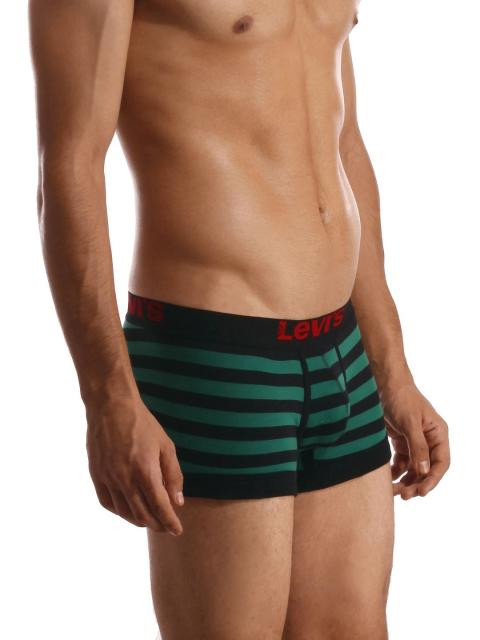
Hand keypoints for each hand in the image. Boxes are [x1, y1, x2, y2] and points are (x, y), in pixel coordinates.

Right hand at [86, 395, 183, 534]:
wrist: (111, 407)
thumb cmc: (142, 424)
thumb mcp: (166, 446)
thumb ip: (173, 475)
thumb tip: (177, 502)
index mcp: (145, 472)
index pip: (160, 507)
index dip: (170, 522)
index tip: (177, 531)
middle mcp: (125, 479)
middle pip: (143, 515)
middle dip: (157, 524)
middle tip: (166, 527)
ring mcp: (108, 479)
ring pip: (124, 513)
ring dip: (139, 521)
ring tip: (150, 521)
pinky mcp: (96, 475)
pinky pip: (107, 503)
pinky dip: (119, 512)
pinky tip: (128, 511)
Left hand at [381, 381, 449, 498]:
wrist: (383, 384)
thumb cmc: (401, 398)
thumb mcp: (410, 422)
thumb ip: (417, 447)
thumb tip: (424, 472)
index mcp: (438, 434)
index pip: (441, 463)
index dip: (433, 479)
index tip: (421, 492)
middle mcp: (429, 440)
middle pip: (426, 469)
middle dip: (416, 483)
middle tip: (404, 495)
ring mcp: (414, 442)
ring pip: (413, 469)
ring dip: (405, 481)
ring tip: (393, 491)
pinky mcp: (400, 442)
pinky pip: (400, 463)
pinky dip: (395, 472)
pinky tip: (386, 479)